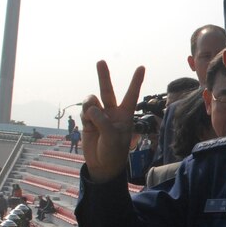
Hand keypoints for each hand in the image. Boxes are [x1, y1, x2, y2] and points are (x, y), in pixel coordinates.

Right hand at [81, 61, 144, 182]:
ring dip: (90, 104)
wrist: (101, 165)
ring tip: (92, 115)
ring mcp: (99, 115)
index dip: (136, 81)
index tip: (141, 67)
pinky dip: (84, 116)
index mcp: (125, 115)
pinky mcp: (87, 120)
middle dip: (104, 76)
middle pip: (108, 90)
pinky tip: (88, 124)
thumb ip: (102, 121)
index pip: (132, 95)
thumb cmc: (113, 152)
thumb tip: (91, 107)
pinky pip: (84, 111)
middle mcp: (112, 112)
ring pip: (92, 99)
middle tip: (100, 61)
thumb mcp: (112, 137)